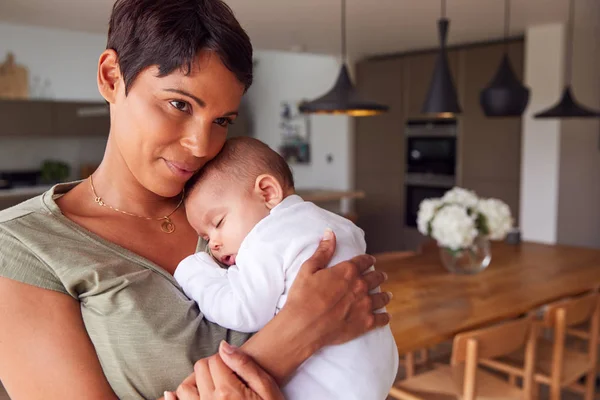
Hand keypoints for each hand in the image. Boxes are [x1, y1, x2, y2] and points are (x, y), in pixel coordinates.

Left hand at [164, 341, 283, 399]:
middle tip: (227, 375)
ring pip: (185, 387)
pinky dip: (172, 399)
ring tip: (211, 384)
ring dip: (196, 382)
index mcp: (228, 391)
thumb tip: (223, 346)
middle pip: (200, 369)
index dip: (225, 359)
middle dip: (212, 367)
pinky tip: (170, 394)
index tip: (234, 367)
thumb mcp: (266, 387)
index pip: (215, 359)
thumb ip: (244, 365)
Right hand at [285, 229, 390, 347]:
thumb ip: (323, 251)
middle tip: (381, 276)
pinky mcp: (365, 323)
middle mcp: (360, 286)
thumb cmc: (302, 297)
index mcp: (347, 271)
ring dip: (385, 295)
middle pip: (375, 278)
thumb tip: (330, 233)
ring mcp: (365, 305)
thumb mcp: (309, 269)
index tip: (371, 260)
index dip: (368, 260)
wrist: (303, 326)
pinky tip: (386, 316)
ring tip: (387, 295)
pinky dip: (385, 317)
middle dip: (379, 276)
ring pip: (381, 297)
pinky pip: (381, 319)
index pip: (363, 261)